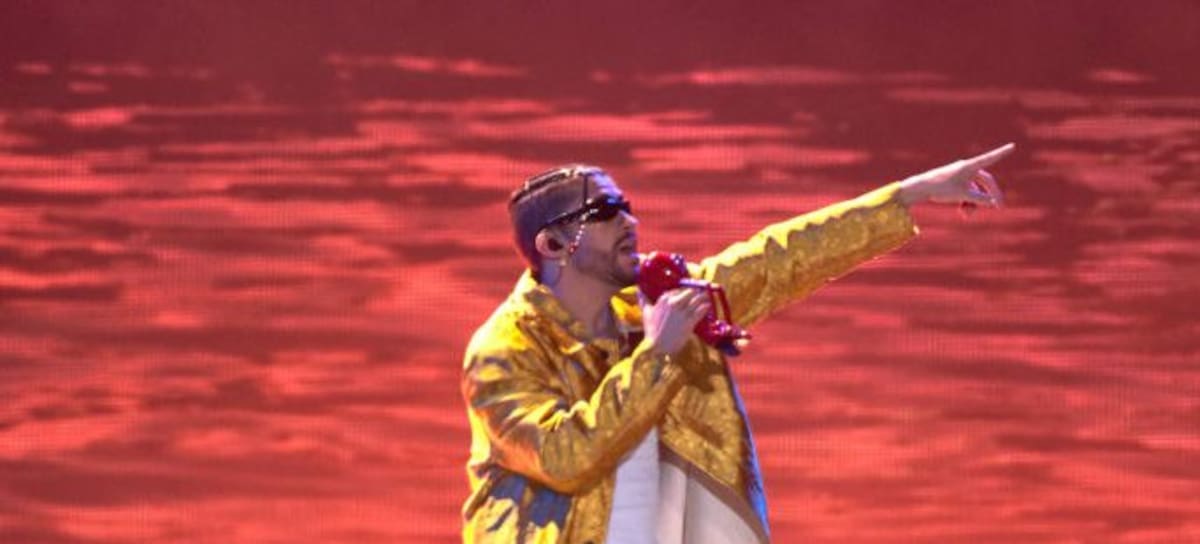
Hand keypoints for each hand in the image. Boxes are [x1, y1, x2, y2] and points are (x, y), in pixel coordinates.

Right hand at [640, 287, 710, 355]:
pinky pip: (701, 310)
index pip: (678, 289)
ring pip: (698, 299)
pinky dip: (706, 307)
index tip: (689, 292)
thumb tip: (638, 289)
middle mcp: (674, 303)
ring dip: (704, 298)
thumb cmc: (651, 331)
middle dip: (696, 293)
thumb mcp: (646, 313)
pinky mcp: (690, 321)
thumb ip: (643, 300)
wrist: (657, 347)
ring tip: (706, 298)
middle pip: (690, 292)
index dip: (685, 291)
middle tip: (701, 294)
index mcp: (664, 299)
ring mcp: (683, 312)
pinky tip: (707, 307)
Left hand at [898, 143, 1015, 209]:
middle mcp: (967, 169)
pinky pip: (967, 192)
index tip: (1013, 146)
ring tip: (966, 215)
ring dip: (975, 203)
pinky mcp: (956, 183)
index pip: (989, 159)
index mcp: (969, 166)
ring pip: (976, 190)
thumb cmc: (941, 188)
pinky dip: (967, 201)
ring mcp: (961, 176)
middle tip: (999, 207)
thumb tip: (993, 201)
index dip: (1002, 153)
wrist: (921, 188)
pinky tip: (963, 211)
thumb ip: (980, 198)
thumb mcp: (963, 195)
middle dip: (991, 195)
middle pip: (986, 182)